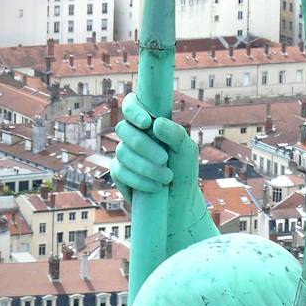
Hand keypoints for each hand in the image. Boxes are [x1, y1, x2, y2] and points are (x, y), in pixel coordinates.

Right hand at [111, 92, 200, 226]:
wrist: (178, 201)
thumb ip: (176, 134)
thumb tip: (156, 124)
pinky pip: (120, 171)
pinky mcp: (118, 173)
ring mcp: (123, 154)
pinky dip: (139, 180)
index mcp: (148, 124)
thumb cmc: (183, 171)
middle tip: (165, 159)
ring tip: (166, 177)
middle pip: (123, 129)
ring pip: (122, 152)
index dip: (133, 109)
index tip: (146, 122)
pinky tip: (155, 187)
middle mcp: (133, 136)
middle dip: (144, 145)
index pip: (131, 104)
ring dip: (146, 167)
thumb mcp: (186, 150)